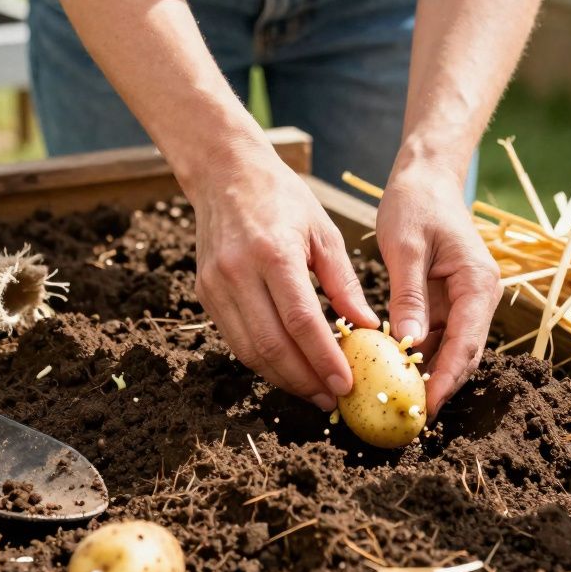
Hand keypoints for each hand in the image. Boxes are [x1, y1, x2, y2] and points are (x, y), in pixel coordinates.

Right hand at [187, 149, 378, 410]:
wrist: (225, 173)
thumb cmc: (283, 198)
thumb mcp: (324, 232)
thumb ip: (343, 283)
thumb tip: (366, 328)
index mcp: (273, 254)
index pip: (300, 322)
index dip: (323, 359)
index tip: (346, 384)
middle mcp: (238, 273)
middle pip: (271, 345)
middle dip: (304, 380)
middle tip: (332, 398)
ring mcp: (216, 286)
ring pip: (249, 351)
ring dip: (283, 378)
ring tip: (314, 390)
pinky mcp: (204, 293)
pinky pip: (236, 339)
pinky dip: (263, 360)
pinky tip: (289, 367)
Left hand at [376, 165, 500, 415]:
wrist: (425, 179)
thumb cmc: (415, 204)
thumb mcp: (405, 247)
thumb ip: (409, 295)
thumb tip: (407, 343)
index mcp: (477, 282)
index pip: (466, 342)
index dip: (448, 378)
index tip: (428, 406)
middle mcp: (478, 296)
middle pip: (464, 354)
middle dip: (441, 386)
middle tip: (411, 416)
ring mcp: (464, 301)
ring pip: (451, 349)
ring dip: (430, 375)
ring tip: (400, 403)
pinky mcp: (447, 302)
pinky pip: (436, 337)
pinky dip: (419, 356)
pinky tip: (394, 373)